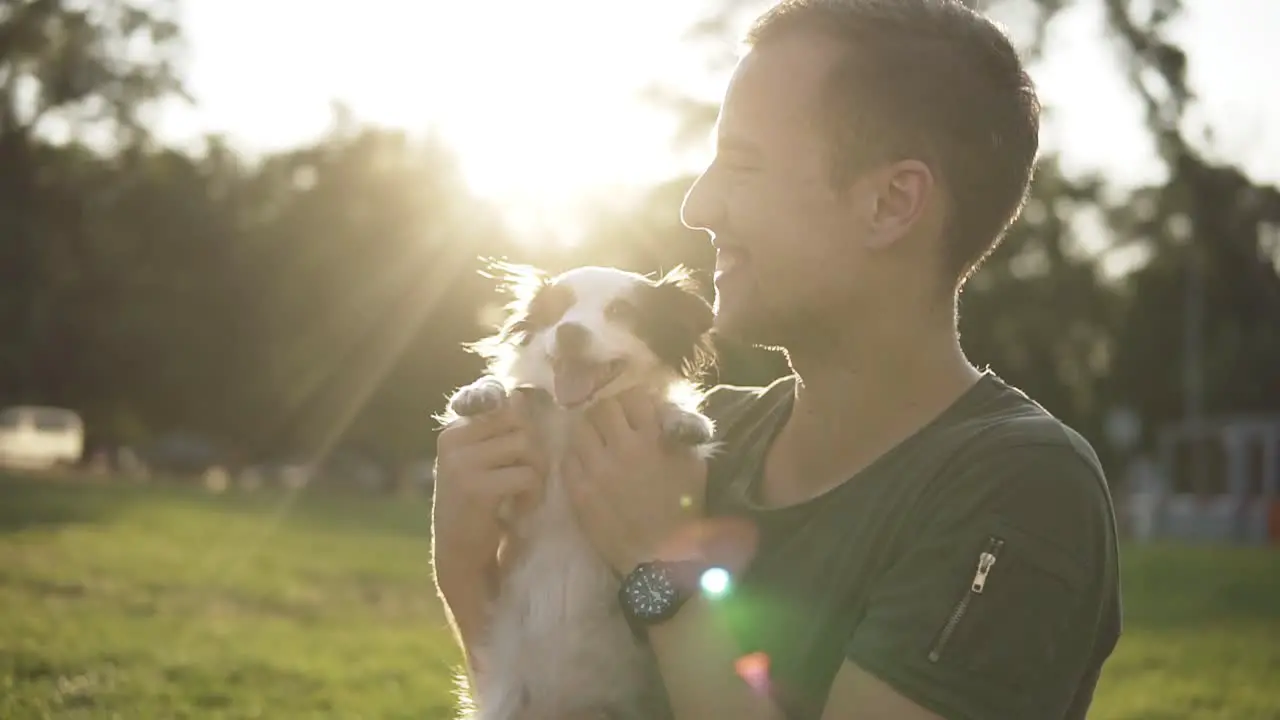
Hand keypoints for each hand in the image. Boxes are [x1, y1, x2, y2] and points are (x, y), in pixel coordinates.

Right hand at [432, 391, 546, 600]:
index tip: (526, 451)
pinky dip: (533, 493)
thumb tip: (524, 394)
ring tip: (527, 490)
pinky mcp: (476, 488)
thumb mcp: (479, 461)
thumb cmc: (476, 504)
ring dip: (537, 470)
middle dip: (534, 447)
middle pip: (518, 421)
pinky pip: (526, 475)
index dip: (525, 424)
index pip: (503, 404)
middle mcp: (453, 440)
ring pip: (525, 445)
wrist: (457, 553)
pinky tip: (522, 506)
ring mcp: (461, 463)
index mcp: (454, 429)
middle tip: (530, 473)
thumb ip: (496, 432)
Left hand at [564, 387, 706, 575]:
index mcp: (651, 440)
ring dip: (589, 432)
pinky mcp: (579, 492)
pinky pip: (567, 460)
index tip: (635, 411)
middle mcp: (620, 449)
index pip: (633, 398)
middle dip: (608, 413)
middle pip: (601, 410)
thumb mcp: (694, 466)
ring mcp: (595, 470)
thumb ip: (679, 436)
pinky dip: (576, 457)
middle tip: (612, 424)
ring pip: (579, 431)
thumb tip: (665, 416)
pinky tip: (587, 465)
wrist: (662, 559)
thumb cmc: (684, 512)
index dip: (634, 402)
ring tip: (596, 443)